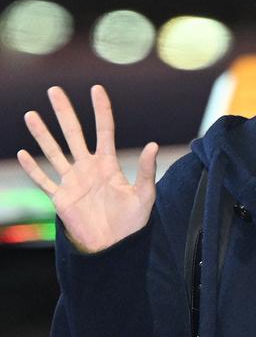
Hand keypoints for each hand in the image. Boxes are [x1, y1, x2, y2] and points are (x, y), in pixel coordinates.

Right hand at [17, 84, 158, 252]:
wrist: (115, 247)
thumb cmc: (133, 223)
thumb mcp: (144, 195)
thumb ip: (146, 171)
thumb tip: (152, 145)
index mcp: (109, 164)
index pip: (104, 130)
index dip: (101, 110)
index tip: (96, 89)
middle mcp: (88, 168)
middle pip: (73, 134)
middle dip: (64, 112)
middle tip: (54, 90)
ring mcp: (72, 182)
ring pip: (54, 152)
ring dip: (42, 135)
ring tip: (31, 115)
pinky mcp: (61, 199)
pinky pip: (44, 181)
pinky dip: (33, 169)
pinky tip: (22, 153)